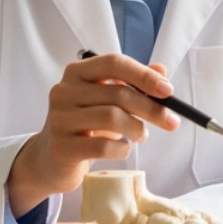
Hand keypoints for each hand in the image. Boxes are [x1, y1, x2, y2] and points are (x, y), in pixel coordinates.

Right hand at [7, 53, 179, 214]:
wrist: (51, 160)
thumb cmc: (85, 125)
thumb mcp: (108, 101)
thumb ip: (132, 84)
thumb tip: (162, 70)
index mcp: (77, 72)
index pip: (114, 63)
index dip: (144, 75)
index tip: (168, 91)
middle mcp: (64, 91)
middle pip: (118, 93)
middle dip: (151, 108)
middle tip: (171, 121)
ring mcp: (59, 119)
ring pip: (112, 118)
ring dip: (137, 129)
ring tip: (141, 135)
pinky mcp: (61, 147)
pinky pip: (103, 146)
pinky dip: (122, 148)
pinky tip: (123, 149)